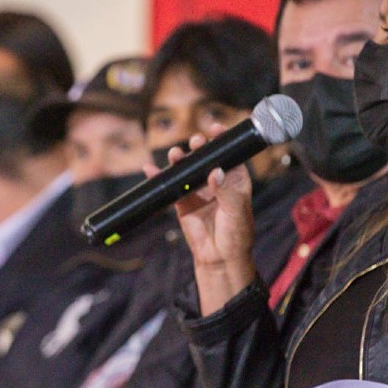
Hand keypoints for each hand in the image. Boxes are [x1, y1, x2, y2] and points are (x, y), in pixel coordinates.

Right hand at [149, 125, 256, 314]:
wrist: (219, 259)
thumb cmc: (236, 235)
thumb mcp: (236, 212)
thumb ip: (226, 191)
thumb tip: (215, 171)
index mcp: (235, 180)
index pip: (228, 154)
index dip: (221, 140)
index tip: (215, 128)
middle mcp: (216, 181)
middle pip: (205, 157)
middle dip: (199, 147)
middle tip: (195, 142)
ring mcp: (198, 190)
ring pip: (186, 169)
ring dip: (180, 160)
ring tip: (176, 155)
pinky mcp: (182, 202)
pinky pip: (170, 186)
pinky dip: (160, 177)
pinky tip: (151, 170)